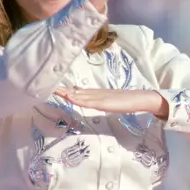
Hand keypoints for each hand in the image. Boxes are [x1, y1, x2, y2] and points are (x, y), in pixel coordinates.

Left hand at [55, 86, 169, 118]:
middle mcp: (96, 94)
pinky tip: (70, 97)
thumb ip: (101, 100)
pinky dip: (78, 99)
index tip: (54, 88)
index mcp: (97, 94)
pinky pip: (88, 101)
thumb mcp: (111, 100)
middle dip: (62, 90)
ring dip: (67, 93)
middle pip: (76, 92)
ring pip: (79, 95)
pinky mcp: (104, 102)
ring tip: (55, 90)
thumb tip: (93, 98)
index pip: (78, 91)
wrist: (141, 98)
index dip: (66, 90)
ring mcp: (100, 97)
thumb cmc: (128, 101)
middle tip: (48, 87)